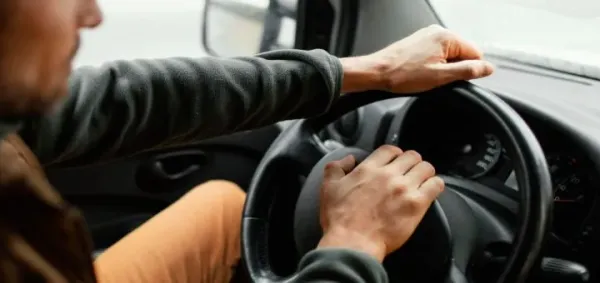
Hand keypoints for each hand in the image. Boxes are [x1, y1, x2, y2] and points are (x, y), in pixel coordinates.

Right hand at [316, 145, 443, 261]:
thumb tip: (349, 159)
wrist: (352, 243)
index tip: (395, 162)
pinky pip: (436, 185)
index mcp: (368, 169)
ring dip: (424, 173)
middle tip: (409, 173)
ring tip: (421, 182)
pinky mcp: (417, 204)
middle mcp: (389, 174)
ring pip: (426, 168)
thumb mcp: (328, 188)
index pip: (390, 150)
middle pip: (412, 156)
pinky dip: (435, 186)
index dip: (395, 155)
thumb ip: (336, 168)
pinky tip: (429, 192)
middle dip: (411, 163)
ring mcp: (404, 188)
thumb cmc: (340, 220)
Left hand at [340, 25, 493, 92]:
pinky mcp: (419, 42)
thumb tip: (488, 68)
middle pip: (462, 54)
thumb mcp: (440, 77)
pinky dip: (432, 65)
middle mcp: (438, 32)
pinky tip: (419, 72)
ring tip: (425, 76)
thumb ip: (467, 71)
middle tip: (436, 79)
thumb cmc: (403, 74)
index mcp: (447, 37)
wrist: (377, 72)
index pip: (475, 54)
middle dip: (454, 69)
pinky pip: (436, 55)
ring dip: (442, 68)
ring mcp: (428, 36)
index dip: (468, 71)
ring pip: (449, 56)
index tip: (454, 79)